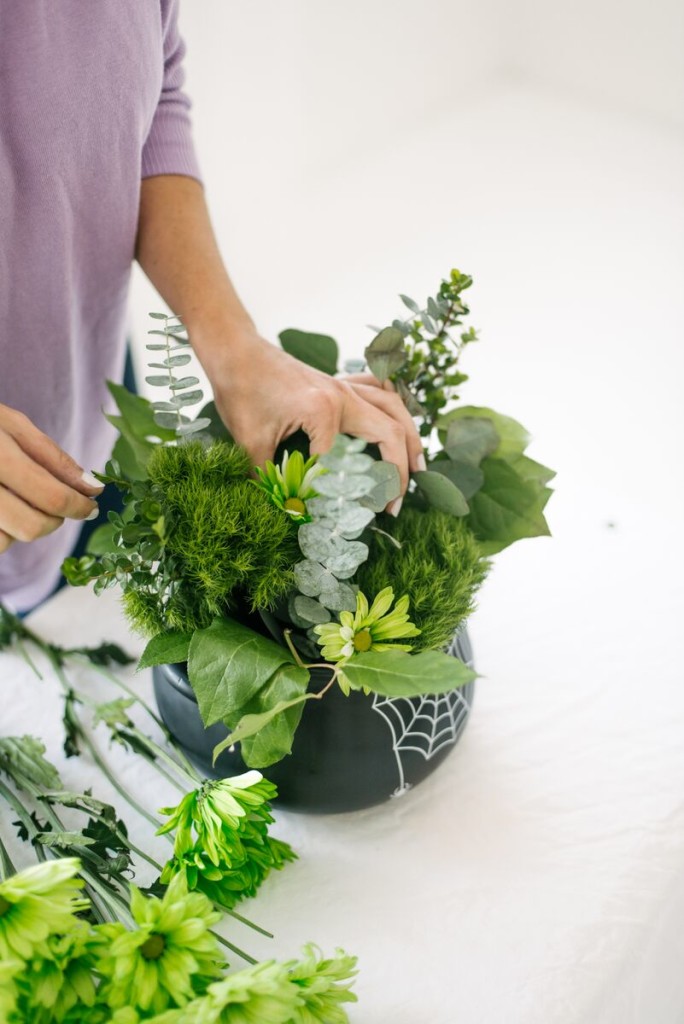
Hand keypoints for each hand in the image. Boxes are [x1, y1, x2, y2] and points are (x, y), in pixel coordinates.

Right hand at [0, 404, 103, 553]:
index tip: (92, 506)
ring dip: (20, 527)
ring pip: (4, 542)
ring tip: (14, 497)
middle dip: (54, 521)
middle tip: (61, 506)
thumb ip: (52, 457)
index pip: (50, 496)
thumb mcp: (9, 422)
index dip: (79, 506)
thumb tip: (91, 487)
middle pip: (31, 527)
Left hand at [205, 332, 425, 510]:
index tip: (329, 517)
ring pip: (394, 409)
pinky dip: (394, 408)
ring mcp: (344, 386)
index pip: (341, 464)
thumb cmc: (240, 390)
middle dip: (399, 473)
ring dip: (410, 439)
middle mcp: (343, 397)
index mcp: (323, 412)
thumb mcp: (250, 440)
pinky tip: (400, 425)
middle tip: (393, 507)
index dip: (337, 494)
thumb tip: (283, 510)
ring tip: (419, 470)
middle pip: (390, 434)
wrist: (235, 349)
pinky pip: (379, 391)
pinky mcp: (339, 382)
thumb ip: (269, 477)